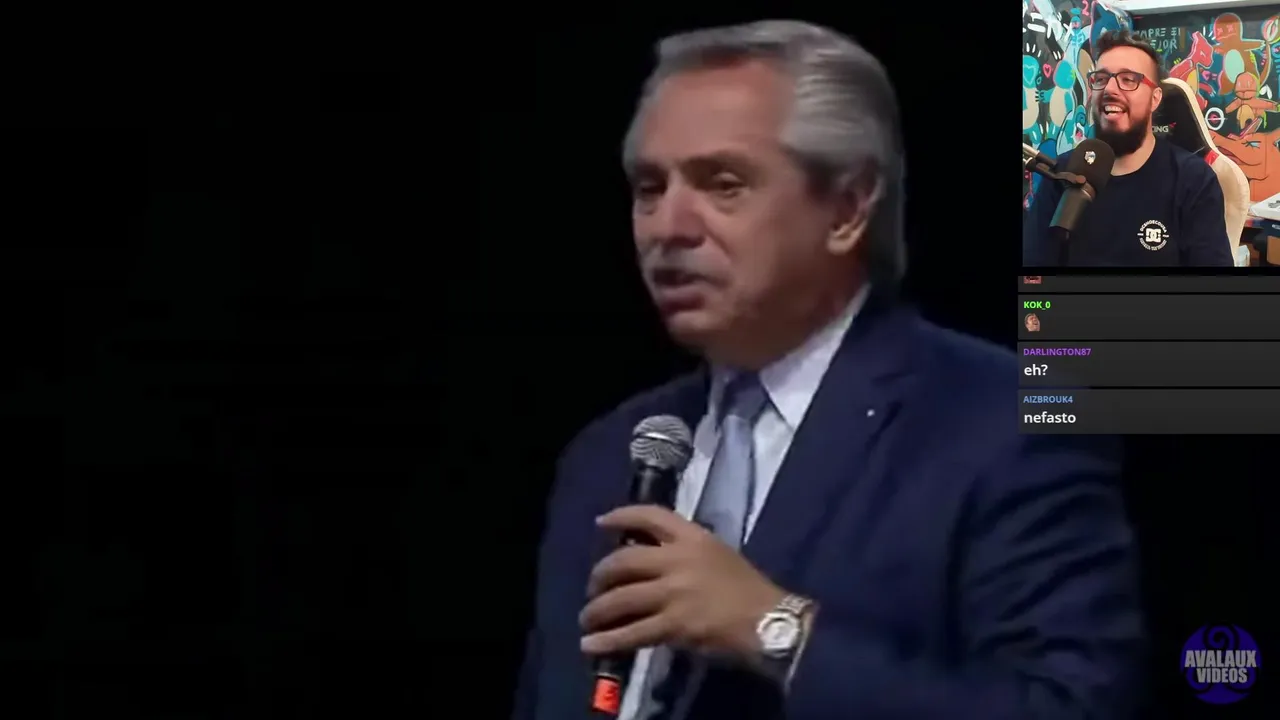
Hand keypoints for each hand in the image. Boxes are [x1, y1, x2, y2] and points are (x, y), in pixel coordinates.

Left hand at [579, 504, 787, 667]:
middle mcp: (678, 559)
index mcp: (693, 537)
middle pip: (623, 561)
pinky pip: (632, 632)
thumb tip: (648, 557)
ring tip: (587, 619)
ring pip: (621, 598)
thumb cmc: (748, 588)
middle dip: (600, 575)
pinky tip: (592, 645)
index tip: (601, 524)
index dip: (620, 516)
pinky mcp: (674, 624)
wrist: (769, 619)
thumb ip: (685, 551)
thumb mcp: (718, 553)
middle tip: (593, 588)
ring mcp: (674, 592)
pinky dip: (608, 640)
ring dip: (597, 610)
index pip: (650, 515)